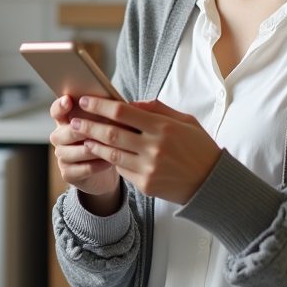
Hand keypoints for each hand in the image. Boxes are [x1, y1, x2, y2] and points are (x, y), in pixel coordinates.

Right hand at [49, 96, 121, 211]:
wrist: (103, 169)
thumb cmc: (103, 140)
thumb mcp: (103, 124)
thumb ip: (103, 113)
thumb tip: (118, 103)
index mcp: (65, 122)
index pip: (56, 111)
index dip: (60, 106)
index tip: (68, 100)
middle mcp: (59, 138)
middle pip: (67, 132)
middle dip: (86, 130)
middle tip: (104, 127)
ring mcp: (62, 156)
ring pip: (78, 151)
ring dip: (97, 148)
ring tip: (112, 146)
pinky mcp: (67, 173)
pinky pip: (85, 168)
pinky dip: (100, 164)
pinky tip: (111, 161)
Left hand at [71, 96, 220, 204]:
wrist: (212, 184)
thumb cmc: (199, 148)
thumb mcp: (185, 121)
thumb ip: (157, 109)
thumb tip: (129, 102)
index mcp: (163, 128)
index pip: (123, 112)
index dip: (100, 105)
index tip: (86, 100)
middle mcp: (154, 148)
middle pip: (111, 133)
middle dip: (89, 125)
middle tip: (75, 120)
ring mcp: (148, 169)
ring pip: (111, 154)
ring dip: (93, 144)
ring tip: (83, 137)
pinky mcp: (145, 185)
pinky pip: (121, 170)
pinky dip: (110, 160)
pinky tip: (101, 153)